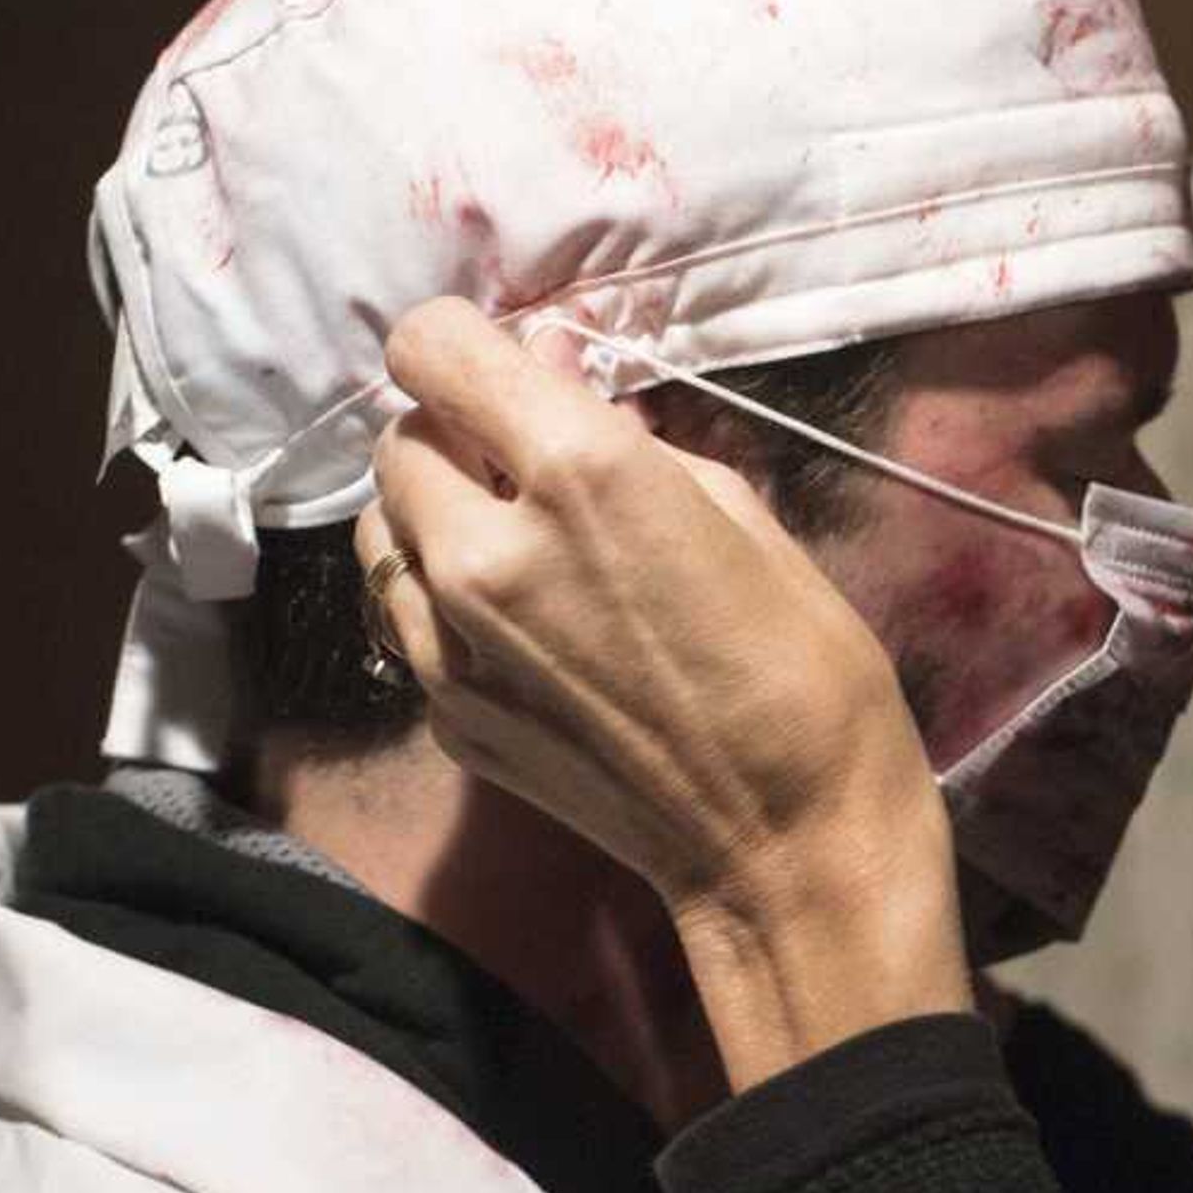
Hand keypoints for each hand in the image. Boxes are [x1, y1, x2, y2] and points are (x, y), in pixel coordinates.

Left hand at [365, 299, 969, 1086]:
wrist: (791, 847)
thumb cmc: (811, 673)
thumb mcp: (745, 519)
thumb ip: (635, 445)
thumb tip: (565, 391)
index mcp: (583, 473)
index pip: (436, 349)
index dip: (464, 345)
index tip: (505, 369)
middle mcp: (489, 546)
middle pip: (398, 438)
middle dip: (455, 435)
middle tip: (526, 466)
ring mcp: (451, 641)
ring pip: (381, 528)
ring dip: (433, 515)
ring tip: (514, 542)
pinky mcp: (445, 713)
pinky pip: (407, 616)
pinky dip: (444, 599)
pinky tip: (524, 627)